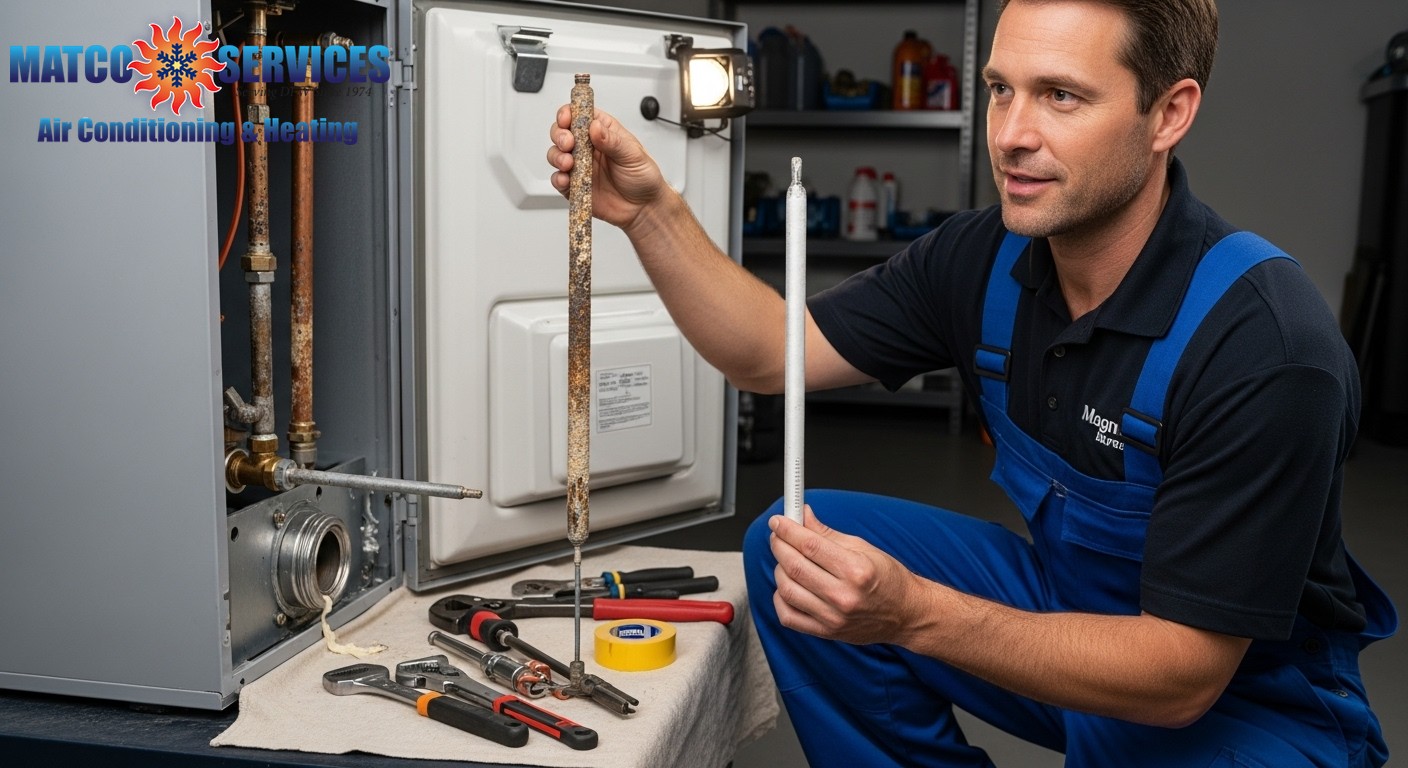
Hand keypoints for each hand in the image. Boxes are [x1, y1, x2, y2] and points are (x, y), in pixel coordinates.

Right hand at [546, 106, 666, 231]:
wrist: (644, 208)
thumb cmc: (643, 178)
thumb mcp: (633, 154)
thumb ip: (612, 141)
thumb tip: (595, 127)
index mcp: (603, 132)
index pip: (580, 115)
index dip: (569, 113)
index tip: (566, 119)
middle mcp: (588, 147)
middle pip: (562, 132)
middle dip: (559, 135)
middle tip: (568, 143)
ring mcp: (580, 166)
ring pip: (556, 154)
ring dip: (557, 156)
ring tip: (568, 163)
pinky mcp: (575, 185)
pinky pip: (559, 180)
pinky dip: (558, 178)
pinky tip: (566, 179)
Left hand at [768, 506, 925, 645]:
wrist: (906, 614)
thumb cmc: (888, 579)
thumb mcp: (863, 548)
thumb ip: (827, 533)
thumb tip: (803, 516)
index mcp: (856, 570)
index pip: (809, 545)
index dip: (788, 530)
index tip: (778, 521)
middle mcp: (844, 596)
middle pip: (795, 566)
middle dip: (779, 545)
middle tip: (778, 536)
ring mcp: (833, 618)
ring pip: (787, 589)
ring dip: (779, 569)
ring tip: (786, 560)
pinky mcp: (826, 632)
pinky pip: (788, 616)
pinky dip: (780, 598)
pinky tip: (788, 586)